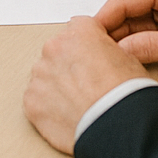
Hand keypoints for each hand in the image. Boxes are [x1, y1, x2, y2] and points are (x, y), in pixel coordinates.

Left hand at [24, 16, 148, 154]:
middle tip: (86, 87)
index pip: (77, 30)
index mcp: (79, 30)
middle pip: (58, 52)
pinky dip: (47, 108)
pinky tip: (66, 117)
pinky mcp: (31, 100)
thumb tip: (101, 59)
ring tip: (77, 105)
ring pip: (45, 76)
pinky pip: (36, 100)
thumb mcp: (127, 59)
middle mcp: (55, 46)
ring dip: (57, 87)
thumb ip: (105, 50)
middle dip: (68, 67)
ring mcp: (40, 73)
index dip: (87, 49)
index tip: (91, 62)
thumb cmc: (124, 94)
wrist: (115, 126)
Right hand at [96, 0, 157, 63]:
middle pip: (126, 7)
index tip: (84, 39)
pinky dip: (138, 38)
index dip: (102, 20)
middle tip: (90, 53)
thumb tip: (121, 52)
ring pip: (136, 16)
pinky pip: (149, 22)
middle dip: (109, 30)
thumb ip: (156, 47)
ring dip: (123, 36)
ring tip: (105, 57)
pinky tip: (128, 53)